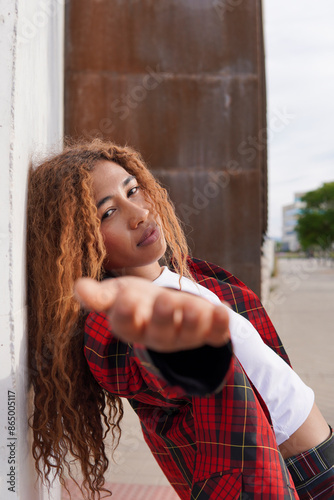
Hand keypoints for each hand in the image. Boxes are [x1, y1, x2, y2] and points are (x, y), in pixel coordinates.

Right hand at [74, 276, 229, 351]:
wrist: (166, 307)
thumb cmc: (137, 299)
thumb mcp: (117, 293)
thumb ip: (100, 295)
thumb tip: (78, 288)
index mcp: (133, 326)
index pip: (126, 325)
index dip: (127, 314)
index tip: (127, 300)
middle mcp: (158, 334)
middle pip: (160, 332)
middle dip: (165, 318)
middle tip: (166, 301)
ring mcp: (184, 335)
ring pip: (189, 334)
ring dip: (195, 322)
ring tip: (197, 308)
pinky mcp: (206, 332)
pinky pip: (215, 334)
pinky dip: (220, 325)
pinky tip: (222, 311)